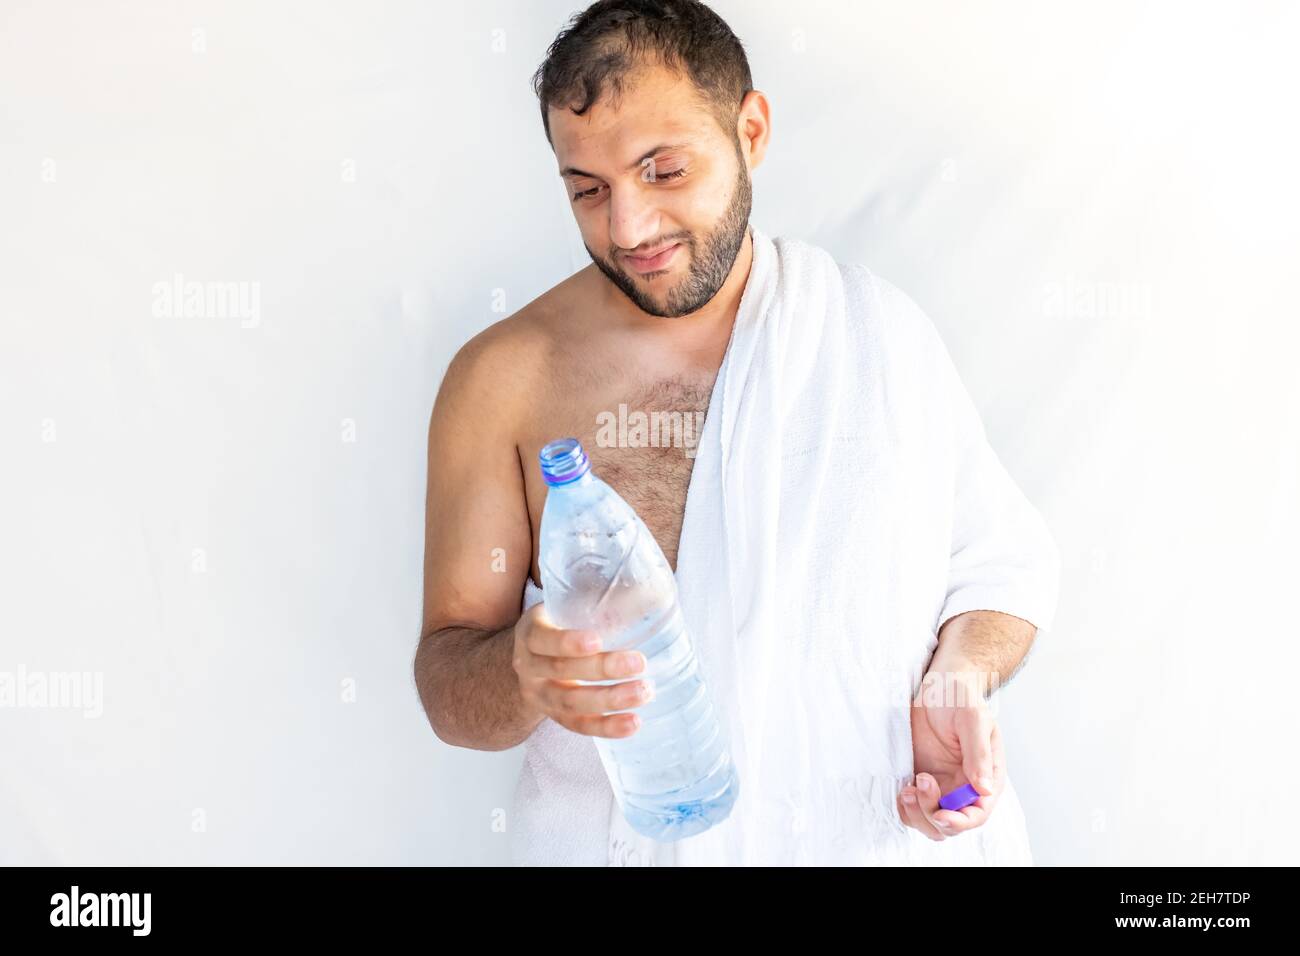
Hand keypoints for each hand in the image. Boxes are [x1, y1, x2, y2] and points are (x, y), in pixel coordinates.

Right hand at [512, 602, 653, 737]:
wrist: (526, 661)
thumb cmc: (557, 625)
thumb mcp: (561, 607)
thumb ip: (591, 599)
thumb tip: (646, 587)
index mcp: (530, 633)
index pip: (543, 639)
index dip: (568, 642)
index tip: (597, 640)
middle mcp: (529, 666)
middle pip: (561, 671)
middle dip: (602, 668)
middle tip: (639, 662)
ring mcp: (540, 695)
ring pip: (571, 703)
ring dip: (610, 699)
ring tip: (644, 692)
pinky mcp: (555, 716)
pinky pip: (579, 725)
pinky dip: (606, 727)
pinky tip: (633, 723)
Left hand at [896, 671, 1004, 840]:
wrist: (938, 686)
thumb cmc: (961, 697)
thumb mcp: (973, 719)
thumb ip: (979, 754)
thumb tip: (984, 789)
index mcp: (985, 778)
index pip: (977, 815)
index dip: (960, 822)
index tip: (940, 815)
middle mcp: (963, 788)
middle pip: (950, 825)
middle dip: (932, 813)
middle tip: (920, 782)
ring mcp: (941, 786)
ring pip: (929, 822)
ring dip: (916, 813)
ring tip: (907, 788)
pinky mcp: (919, 779)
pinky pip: (911, 808)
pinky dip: (904, 807)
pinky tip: (901, 788)